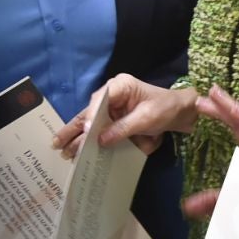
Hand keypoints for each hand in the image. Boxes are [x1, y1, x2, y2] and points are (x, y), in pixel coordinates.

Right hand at [51, 74, 193, 158]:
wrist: (181, 112)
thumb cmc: (166, 108)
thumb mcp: (147, 119)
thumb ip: (123, 128)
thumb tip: (101, 140)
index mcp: (120, 87)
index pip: (99, 100)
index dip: (91, 117)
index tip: (87, 131)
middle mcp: (111, 96)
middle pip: (89, 113)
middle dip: (74, 129)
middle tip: (57, 143)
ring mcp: (112, 108)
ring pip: (91, 124)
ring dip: (78, 138)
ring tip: (63, 151)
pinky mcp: (115, 120)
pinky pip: (100, 131)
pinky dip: (91, 141)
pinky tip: (78, 151)